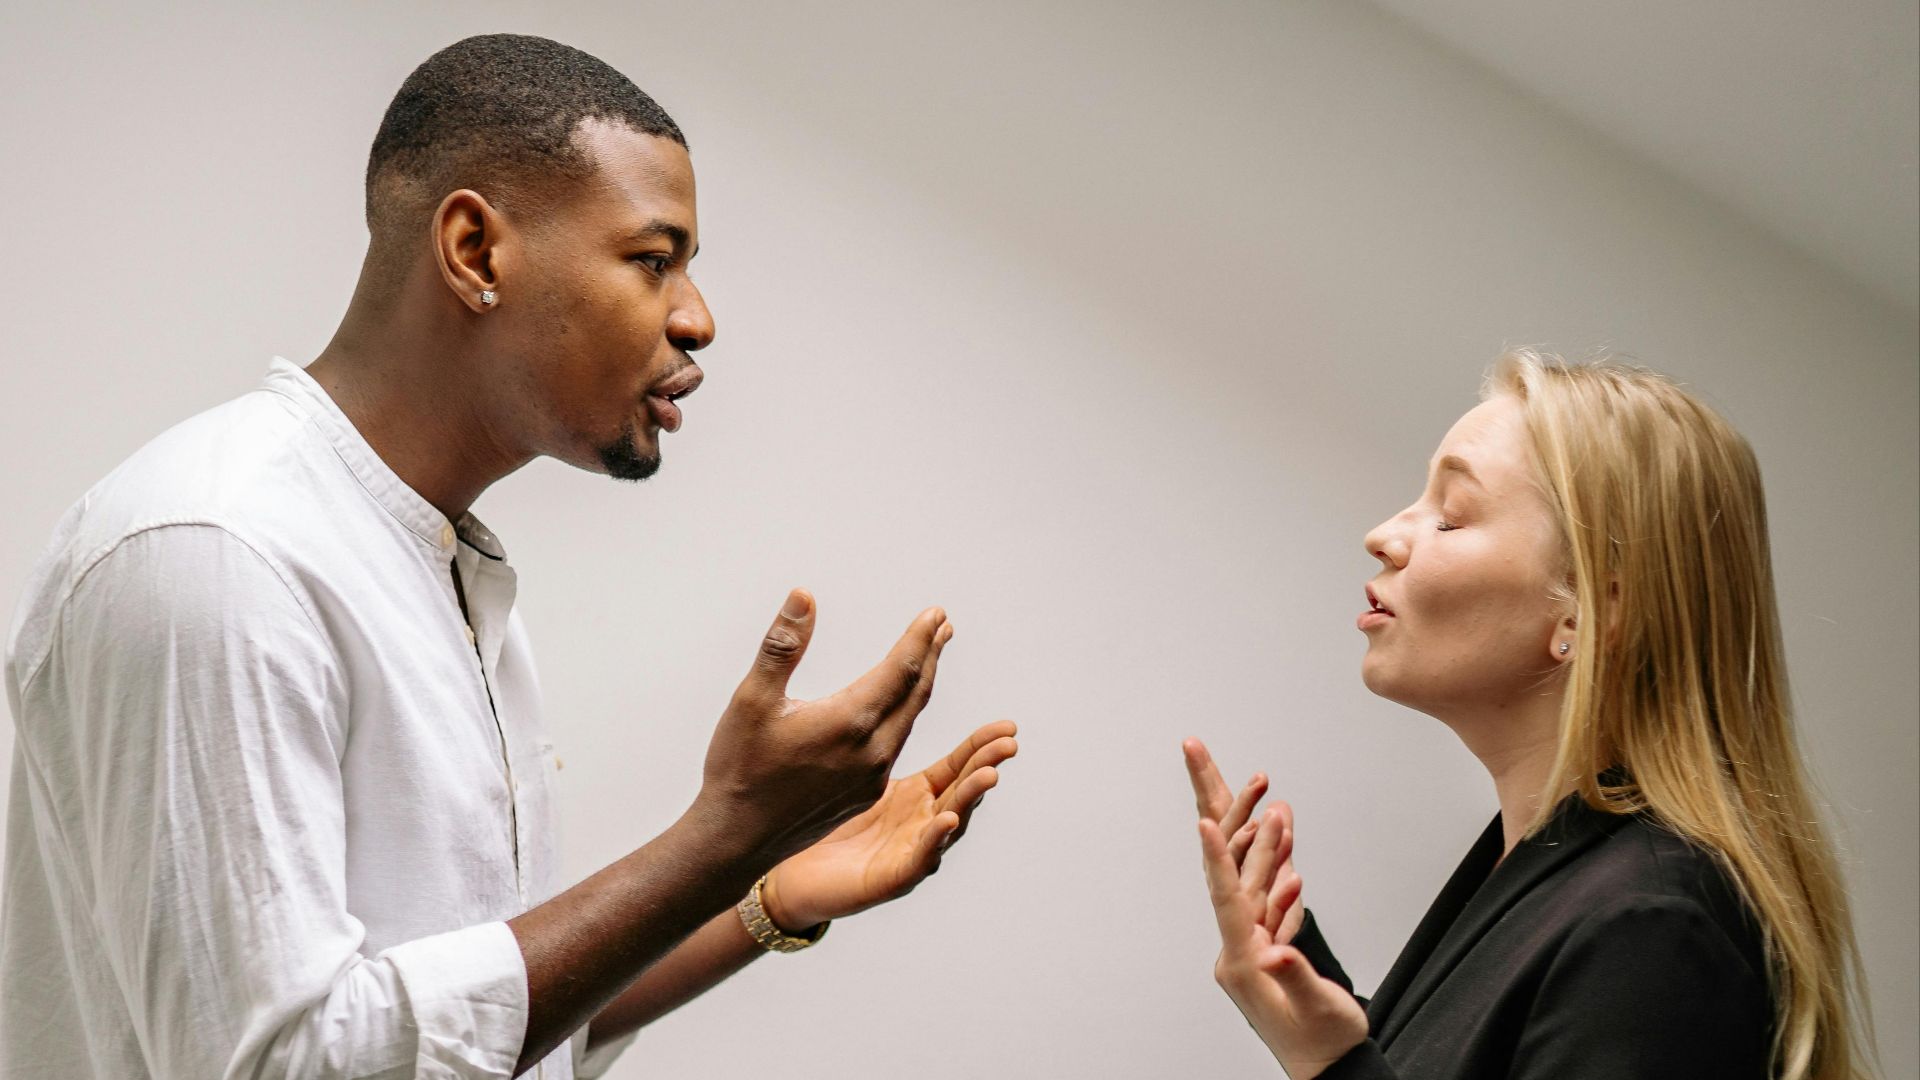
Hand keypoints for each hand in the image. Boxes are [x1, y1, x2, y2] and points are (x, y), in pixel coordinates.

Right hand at [688, 590, 952, 872]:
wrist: (735, 840)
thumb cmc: (739, 767)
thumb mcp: (752, 699)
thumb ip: (783, 646)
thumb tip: (804, 596)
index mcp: (850, 722)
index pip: (902, 669)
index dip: (920, 638)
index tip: (936, 613)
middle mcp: (872, 751)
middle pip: (915, 693)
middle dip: (930, 656)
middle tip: (942, 626)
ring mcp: (872, 776)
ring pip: (909, 721)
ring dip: (920, 685)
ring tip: (927, 658)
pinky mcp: (865, 794)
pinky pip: (896, 746)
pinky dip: (905, 716)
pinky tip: (898, 709)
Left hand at [763, 721, 1018, 928]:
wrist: (793, 876)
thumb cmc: (822, 823)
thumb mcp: (851, 771)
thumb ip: (868, 734)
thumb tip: (875, 685)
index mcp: (916, 795)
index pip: (957, 766)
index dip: (981, 746)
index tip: (1007, 726)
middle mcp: (922, 823)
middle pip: (962, 791)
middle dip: (986, 765)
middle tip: (1009, 743)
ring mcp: (910, 852)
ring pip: (950, 825)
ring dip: (970, 799)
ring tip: (988, 774)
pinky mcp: (890, 879)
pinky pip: (918, 859)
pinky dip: (935, 840)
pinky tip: (946, 819)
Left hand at [1184, 739, 1365, 1078]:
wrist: (1329, 1068)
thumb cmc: (1323, 1045)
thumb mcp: (1315, 1011)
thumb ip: (1298, 976)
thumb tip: (1278, 949)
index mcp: (1244, 963)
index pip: (1226, 899)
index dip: (1218, 859)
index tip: (1205, 821)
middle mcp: (1240, 949)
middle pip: (1230, 873)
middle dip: (1226, 814)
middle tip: (1209, 757)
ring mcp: (1253, 945)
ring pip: (1253, 879)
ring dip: (1263, 837)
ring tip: (1268, 791)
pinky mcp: (1270, 945)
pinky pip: (1269, 898)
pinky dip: (1278, 866)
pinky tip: (1284, 840)